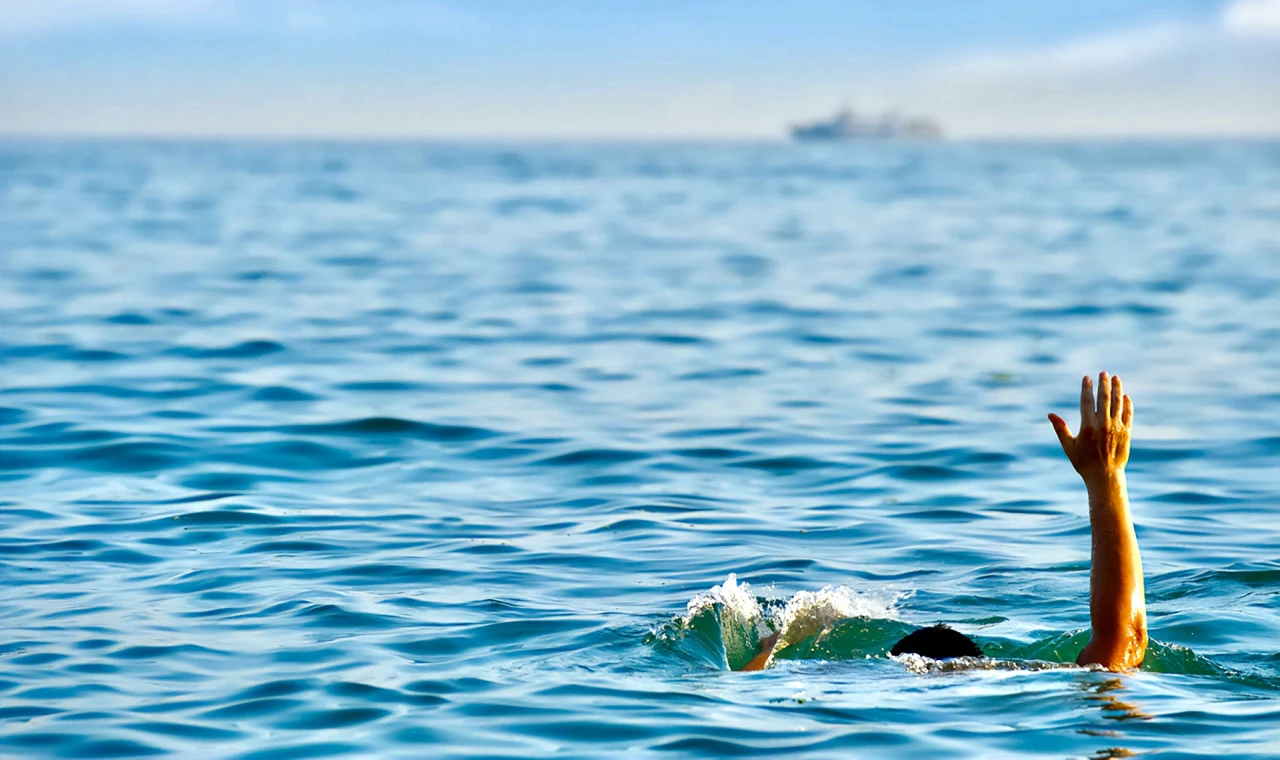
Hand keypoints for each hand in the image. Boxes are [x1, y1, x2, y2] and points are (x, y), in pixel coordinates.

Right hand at [1048, 372, 1132, 486]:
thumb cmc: (1084, 463)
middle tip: (1103, 373)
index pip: (1087, 401)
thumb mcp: (1068, 446)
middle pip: (1104, 399)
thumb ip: (1060, 428)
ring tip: (1116, 378)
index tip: (1087, 378)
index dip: (1087, 388)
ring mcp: (1116, 428)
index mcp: (1087, 426)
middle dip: (1103, 384)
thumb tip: (1050, 414)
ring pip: (1117, 404)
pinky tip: (1125, 396)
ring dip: (1117, 389)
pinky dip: (1127, 404)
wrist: (1105, 477)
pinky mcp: (1127, 433)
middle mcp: (1103, 425)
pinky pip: (1128, 415)